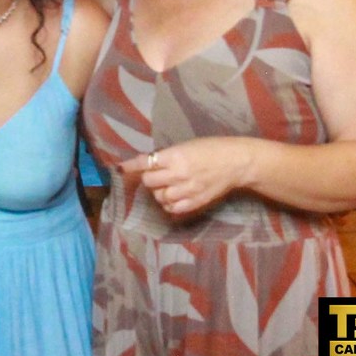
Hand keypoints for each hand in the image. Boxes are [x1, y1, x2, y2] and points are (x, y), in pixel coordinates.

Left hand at [117, 137, 250, 216]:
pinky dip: (169, 204)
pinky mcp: (196, 202)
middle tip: (156, 175)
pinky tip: (173, 197)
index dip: (131, 166)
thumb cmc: (211, 149)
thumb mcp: (186, 146)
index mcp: (175, 156)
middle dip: (149, 179)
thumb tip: (148, 164)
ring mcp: (187, 190)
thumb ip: (167, 157)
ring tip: (167, 186)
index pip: (146, 163)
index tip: (119, 169)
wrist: (235, 162)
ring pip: (159, 197)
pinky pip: (173, 208)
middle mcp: (179, 174)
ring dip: (159, 192)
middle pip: (149, 182)